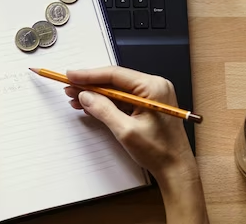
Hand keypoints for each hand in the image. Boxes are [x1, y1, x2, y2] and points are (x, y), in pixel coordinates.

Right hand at [65, 67, 208, 223]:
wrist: (176, 169)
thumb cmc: (159, 152)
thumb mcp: (126, 131)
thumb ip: (104, 110)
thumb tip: (86, 95)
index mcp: (153, 87)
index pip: (115, 74)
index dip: (89, 75)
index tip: (71, 76)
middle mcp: (154, 86)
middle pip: (114, 80)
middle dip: (90, 85)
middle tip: (69, 87)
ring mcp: (151, 95)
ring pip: (116, 90)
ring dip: (96, 95)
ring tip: (75, 98)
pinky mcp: (147, 105)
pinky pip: (122, 99)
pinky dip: (106, 103)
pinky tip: (90, 106)